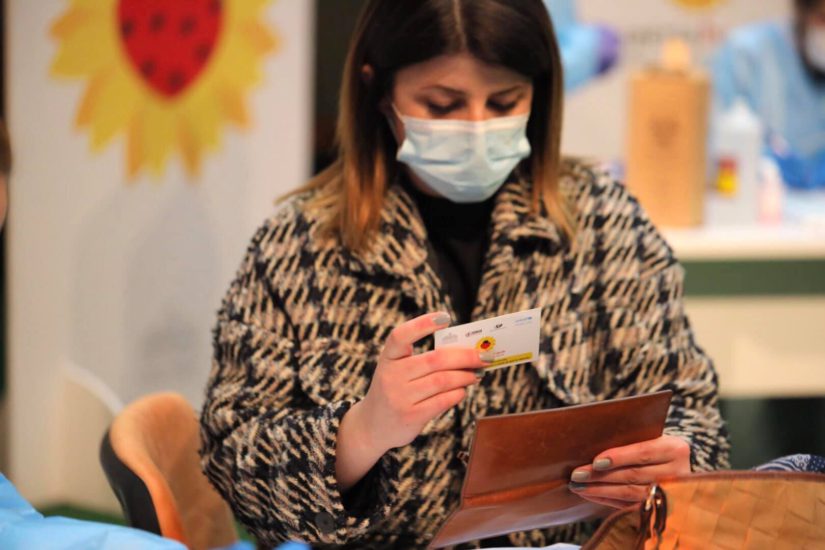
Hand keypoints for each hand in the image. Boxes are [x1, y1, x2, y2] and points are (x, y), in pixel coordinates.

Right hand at [337, 312, 489, 489]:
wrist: (371, 426)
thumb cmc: (394, 390)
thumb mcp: (398, 370)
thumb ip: (423, 360)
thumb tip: (466, 353)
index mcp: (388, 358)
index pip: (400, 336)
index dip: (422, 324)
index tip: (445, 317)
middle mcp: (391, 376)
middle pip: (435, 359)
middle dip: (465, 356)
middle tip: (484, 356)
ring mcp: (400, 397)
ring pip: (442, 380)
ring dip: (465, 376)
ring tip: (476, 374)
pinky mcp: (411, 416)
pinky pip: (443, 401)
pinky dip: (458, 393)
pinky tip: (463, 390)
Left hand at [567, 435, 691, 508]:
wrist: (684, 466)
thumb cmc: (659, 446)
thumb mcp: (654, 437)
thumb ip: (632, 439)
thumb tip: (592, 443)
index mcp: (674, 450)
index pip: (643, 453)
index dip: (618, 458)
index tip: (595, 462)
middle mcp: (676, 474)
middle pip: (633, 475)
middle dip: (601, 476)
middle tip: (577, 475)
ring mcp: (670, 495)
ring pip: (630, 493)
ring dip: (600, 490)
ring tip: (578, 487)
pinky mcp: (660, 509)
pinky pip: (629, 506)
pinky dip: (607, 500)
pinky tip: (590, 495)